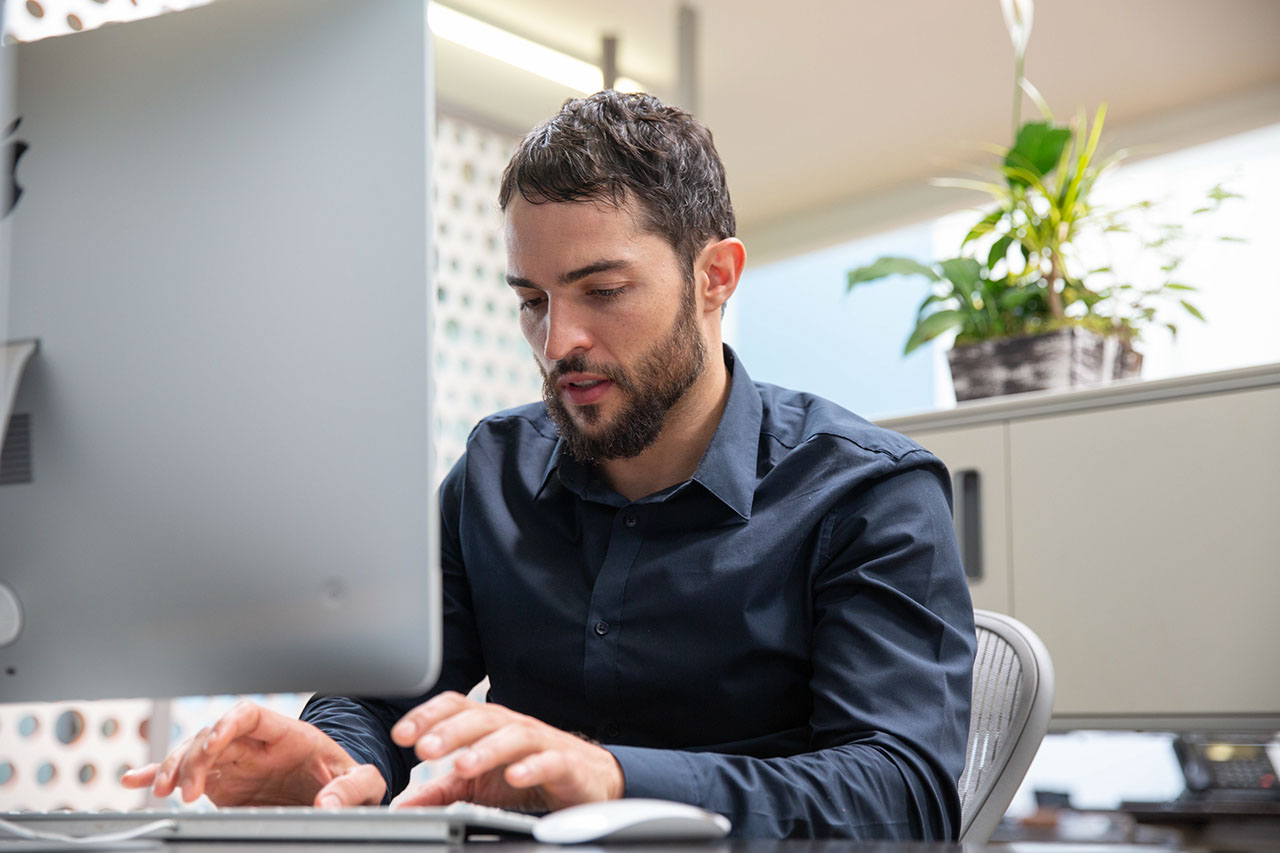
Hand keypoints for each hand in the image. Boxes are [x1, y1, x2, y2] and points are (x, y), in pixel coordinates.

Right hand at [120, 700, 385, 807]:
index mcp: (288, 734)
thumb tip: (328, 803)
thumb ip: (353, 788)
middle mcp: (257, 744)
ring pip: (195, 752)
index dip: (228, 723)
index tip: (213, 743)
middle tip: (187, 790)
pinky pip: (188, 774)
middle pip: (214, 734)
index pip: (251, 715)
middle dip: (194, 755)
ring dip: (174, 767)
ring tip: (161, 792)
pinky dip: (160, 774)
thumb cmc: (349, 779)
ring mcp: (237, 762)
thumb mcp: (363, 782)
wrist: (338, 792)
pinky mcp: (223, 783)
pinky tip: (135, 780)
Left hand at [389, 691, 622, 811]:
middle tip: (424, 748)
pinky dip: (531, 767)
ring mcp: (541, 742)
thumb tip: (404, 804)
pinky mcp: (565, 763)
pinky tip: (514, 776)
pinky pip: (549, 761)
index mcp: (488, 726)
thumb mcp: (478, 785)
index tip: (400, 735)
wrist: (585, 780)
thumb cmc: (528, 774)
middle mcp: (512, 726)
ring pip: (513, 736)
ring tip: (462, 765)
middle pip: (480, 718)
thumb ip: (441, 791)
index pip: (456, 708)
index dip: (428, 716)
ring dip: (485, 749)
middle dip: (450, 731)